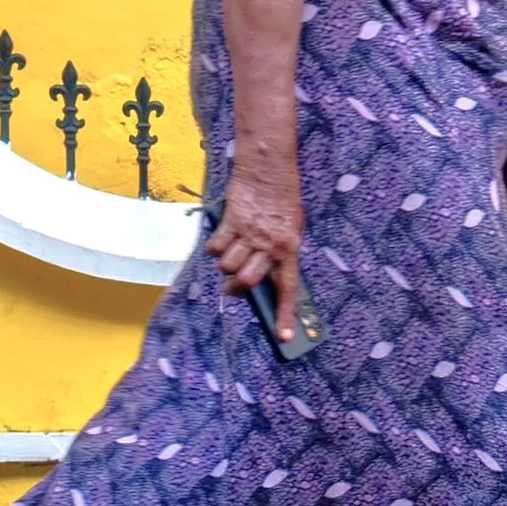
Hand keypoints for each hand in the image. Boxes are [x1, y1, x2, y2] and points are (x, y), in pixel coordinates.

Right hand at [205, 166, 303, 341]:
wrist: (268, 168)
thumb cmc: (282, 199)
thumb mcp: (291, 228)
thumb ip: (279, 253)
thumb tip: (267, 277)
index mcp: (289, 248)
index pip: (287, 288)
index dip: (284, 314)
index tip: (283, 336)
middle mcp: (269, 245)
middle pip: (247, 281)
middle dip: (236, 288)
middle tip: (232, 285)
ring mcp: (249, 234)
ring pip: (228, 266)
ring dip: (225, 264)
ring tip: (230, 253)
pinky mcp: (231, 222)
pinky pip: (216, 247)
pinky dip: (215, 247)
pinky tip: (221, 238)